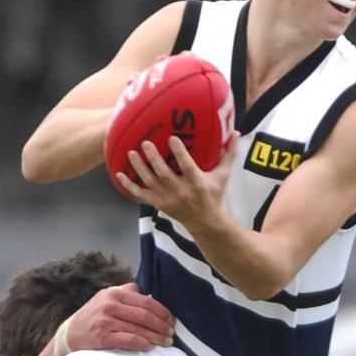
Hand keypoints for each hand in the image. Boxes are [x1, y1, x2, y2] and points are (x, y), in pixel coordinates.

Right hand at [67, 283, 174, 351]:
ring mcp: (106, 322)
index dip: (162, 311)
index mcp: (114, 293)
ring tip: (166, 341)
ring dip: (156, 336)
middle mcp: (110, 305)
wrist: (70, 334)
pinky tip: (149, 346)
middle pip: (145, 315)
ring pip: (139, 329)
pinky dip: (142, 343)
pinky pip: (128, 340)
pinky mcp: (103, 338)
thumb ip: (126, 292)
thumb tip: (149, 295)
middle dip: (162, 325)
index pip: (145, 301)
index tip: (171, 319)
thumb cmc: (93, 316)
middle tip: (171, 332)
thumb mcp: (106, 297)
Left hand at [116, 132, 238, 229]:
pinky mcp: (158, 204)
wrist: (205, 222)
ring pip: (150, 183)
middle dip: (153, 159)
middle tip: (145, 143)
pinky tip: (118, 174)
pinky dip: (129, 186)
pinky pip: (140, 195)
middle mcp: (180, 191)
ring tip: (131, 153)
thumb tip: (237, 132)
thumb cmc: (214, 195)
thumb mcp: (223, 176)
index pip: (187, 166)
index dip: (179, 153)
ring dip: (139, 168)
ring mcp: (167, 199)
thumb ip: (229, 154)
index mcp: (196, 183)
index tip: (171, 138)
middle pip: (163, 174)